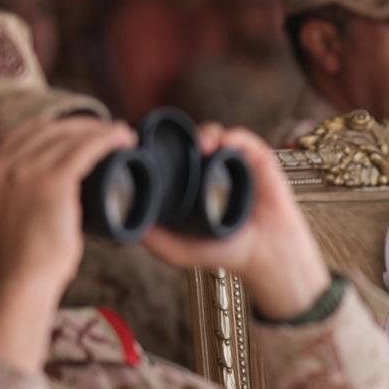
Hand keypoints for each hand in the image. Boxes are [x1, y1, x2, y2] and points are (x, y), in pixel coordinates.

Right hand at [0, 115, 135, 370]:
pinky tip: (123, 138)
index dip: (54, 127)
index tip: (78, 132)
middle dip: (80, 127)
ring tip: (121, 136)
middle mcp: (2, 168)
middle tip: (107, 133)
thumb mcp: (7, 224)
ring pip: (69, 136)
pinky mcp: (52, 181)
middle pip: (47, 130)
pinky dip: (107, 139)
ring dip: (99, 131)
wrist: (20, 283)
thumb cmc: (23, 266)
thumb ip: (15, 205)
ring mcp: (25, 172)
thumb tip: (45, 200)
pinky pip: (85, 148)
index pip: (22, 135)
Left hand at [142, 124, 332, 320]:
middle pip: (193, 141)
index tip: (147, 149)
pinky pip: (242, 138)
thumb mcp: (179, 250)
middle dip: (182, 137)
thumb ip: (154, 241)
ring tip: (198, 146)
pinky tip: (218, 145)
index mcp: (196, 185)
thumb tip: (123, 228)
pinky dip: (229, 135)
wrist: (264, 255)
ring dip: (204, 133)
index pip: (176, 158)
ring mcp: (236, 163)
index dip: (163, 149)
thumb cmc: (227, 253)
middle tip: (170, 145)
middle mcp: (214, 170)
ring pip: (215, 134)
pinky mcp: (259, 159)